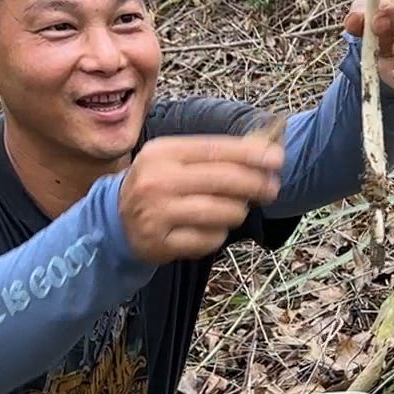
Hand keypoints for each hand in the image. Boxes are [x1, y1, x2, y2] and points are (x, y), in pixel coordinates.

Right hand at [118, 135, 283, 263]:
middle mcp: (157, 181)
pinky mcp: (160, 244)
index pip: (215, 149)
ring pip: (221, 213)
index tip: (277, 160)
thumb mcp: (175, 160)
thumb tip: (264, 149)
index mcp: (162, 152)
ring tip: (235, 210)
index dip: (250, 155)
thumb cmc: (157, 185)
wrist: (116, 220)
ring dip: (237, 212)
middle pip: (222, 180)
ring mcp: (157, 214)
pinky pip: (209, 240)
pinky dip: (218, 235)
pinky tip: (212, 229)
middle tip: (272, 189)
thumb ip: (215, 153)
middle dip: (255, 184)